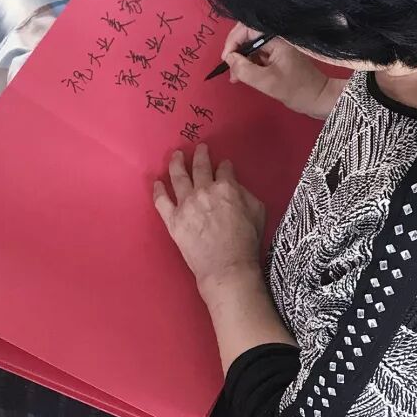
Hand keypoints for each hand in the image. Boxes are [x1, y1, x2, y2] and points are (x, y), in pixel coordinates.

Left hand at [153, 144, 265, 300]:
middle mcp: (204, 190)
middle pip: (200, 166)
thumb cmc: (246, 242)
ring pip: (178, 176)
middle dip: (201, 155)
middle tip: (200, 149)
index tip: (223, 165)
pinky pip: (161, 200)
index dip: (225, 166)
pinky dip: (158, 189)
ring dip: (177, 163)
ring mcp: (186, 204)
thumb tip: (236, 186)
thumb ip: (246, 194)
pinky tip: (157, 182)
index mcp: (227, 187)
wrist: (227, 267)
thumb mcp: (258, 211)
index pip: (224, 169)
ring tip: (176, 155)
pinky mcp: (173, 220)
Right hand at [222, 23, 338, 118]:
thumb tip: (229, 58)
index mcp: (277, 38)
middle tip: (229, 69)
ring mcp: (278, 46)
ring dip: (241, 59)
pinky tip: (243, 76)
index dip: (233, 41)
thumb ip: (244, 69)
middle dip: (236, 51)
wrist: (319, 99)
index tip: (227, 59)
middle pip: (248, 35)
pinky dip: (249, 64)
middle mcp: (277, 38)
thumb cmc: (297, 90)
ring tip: (235, 77)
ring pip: (252, 46)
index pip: (247, 28)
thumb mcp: (267, 82)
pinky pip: (258, 54)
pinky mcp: (278, 55)